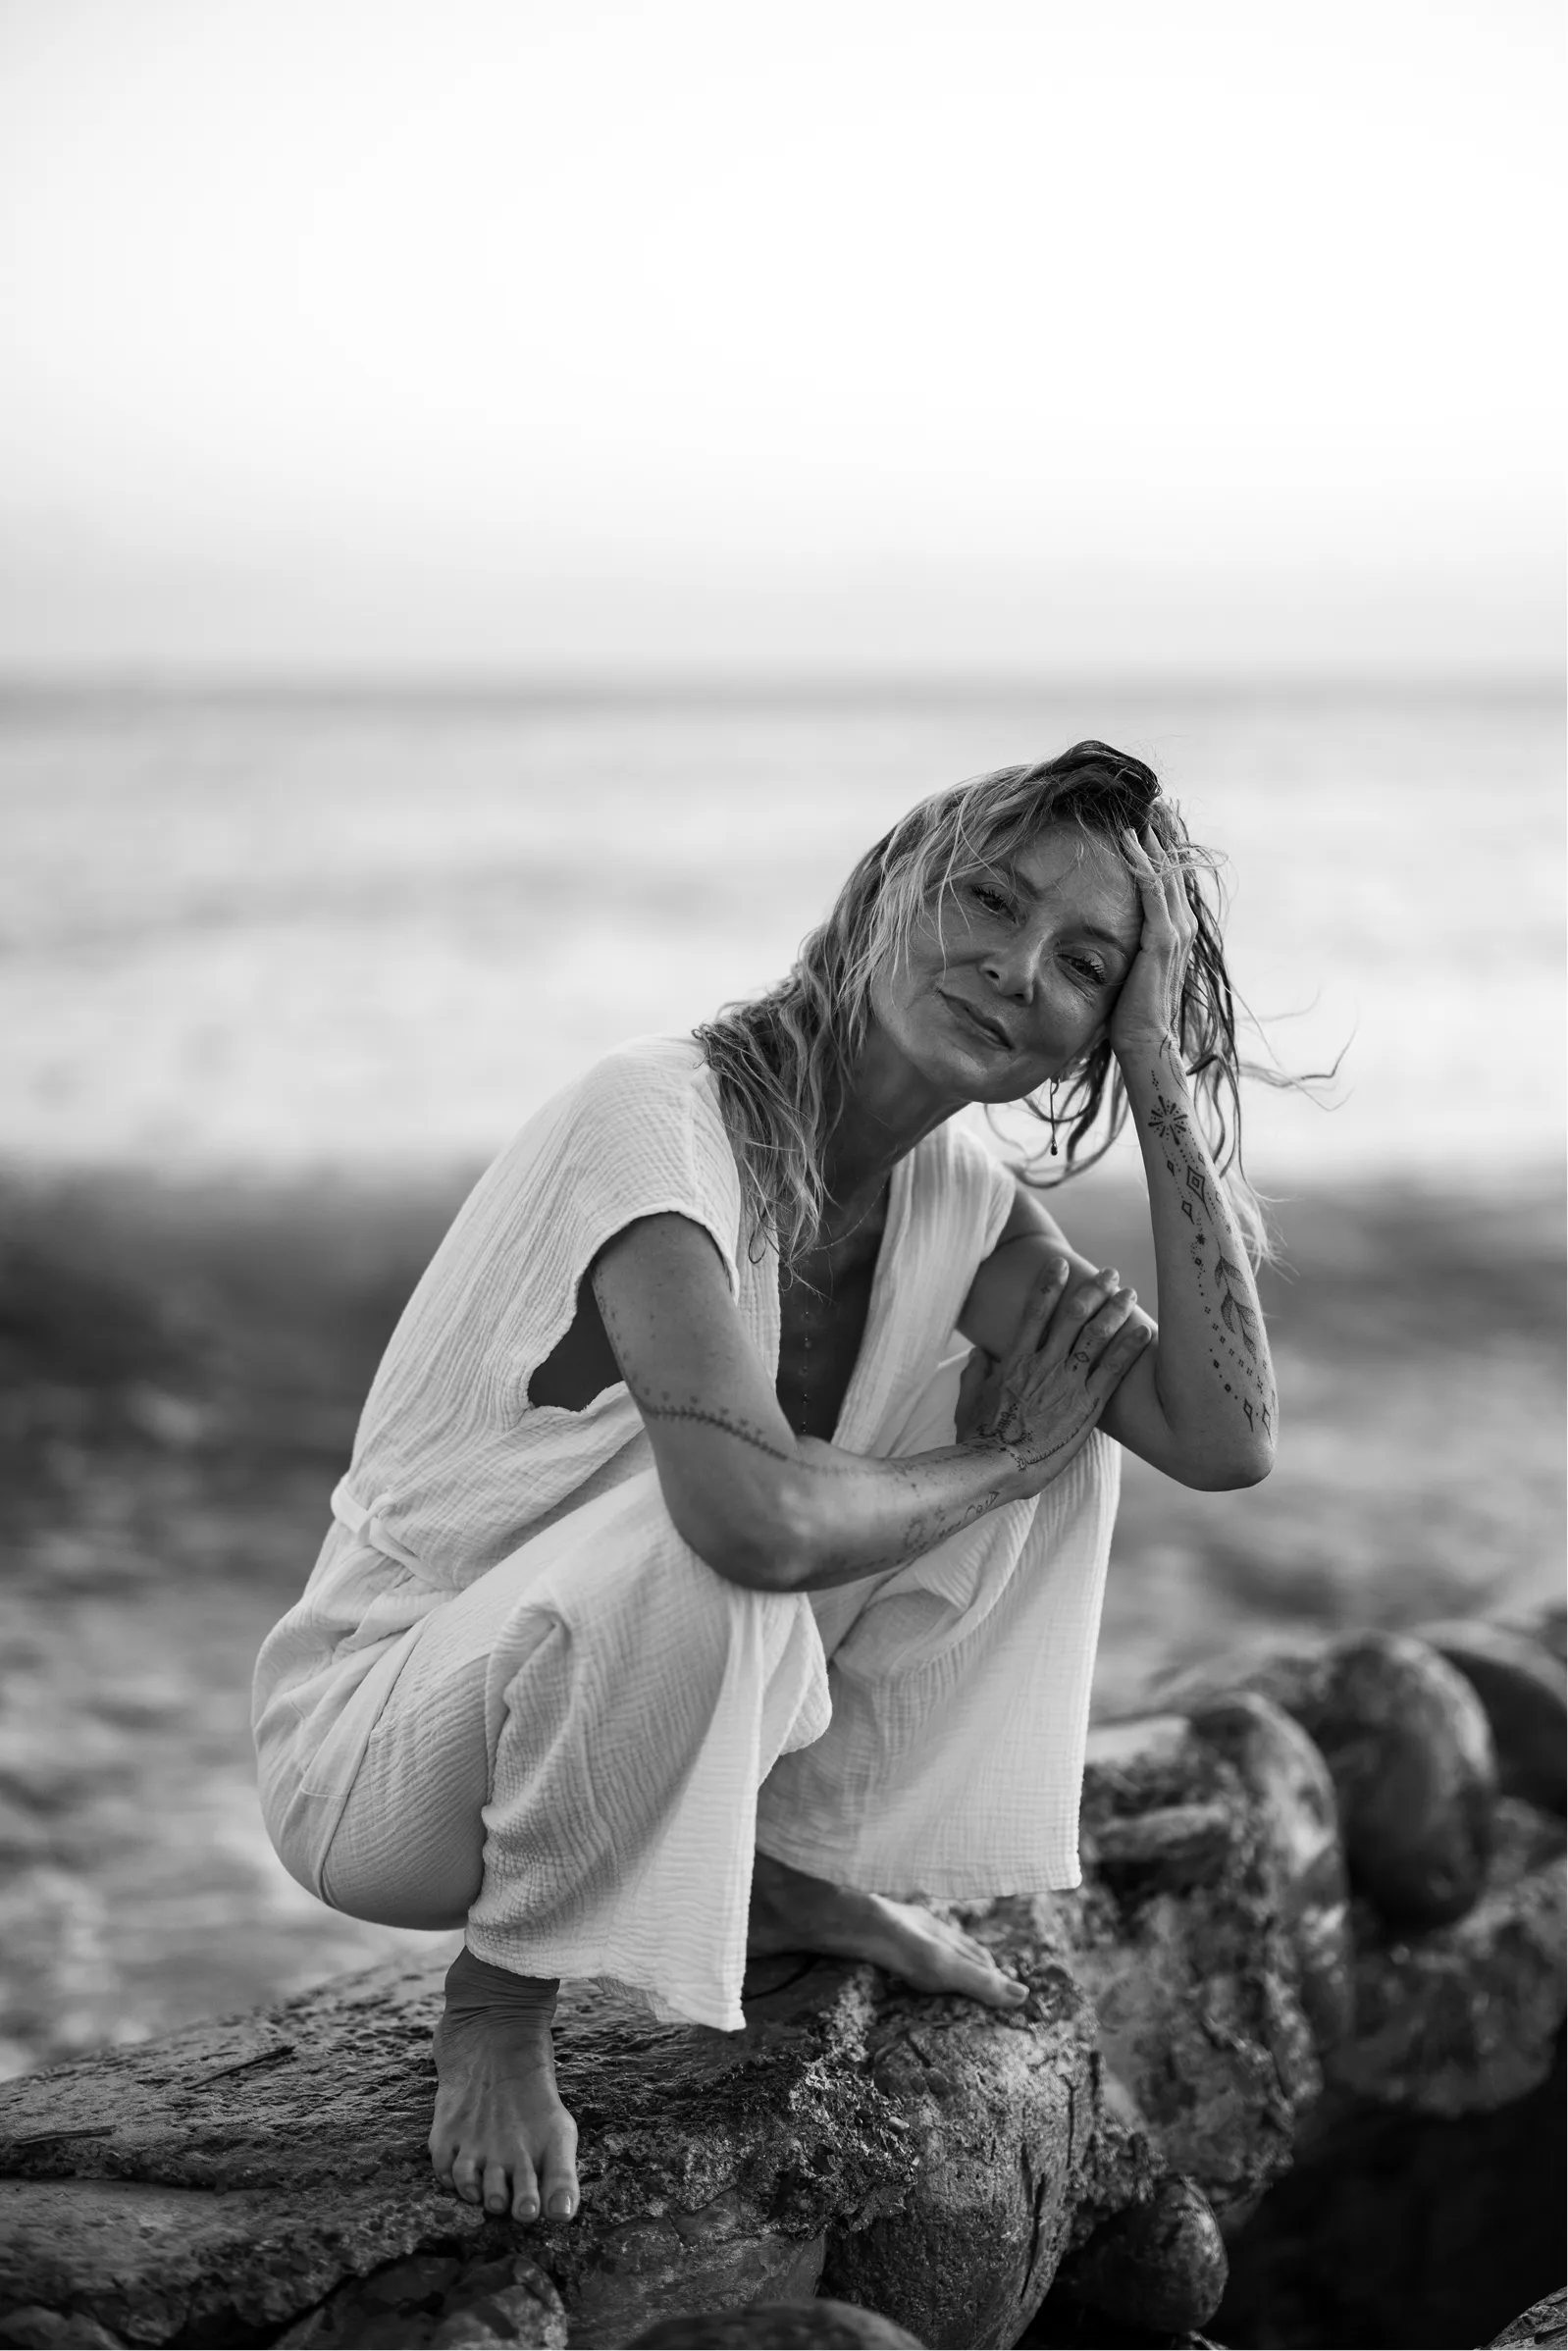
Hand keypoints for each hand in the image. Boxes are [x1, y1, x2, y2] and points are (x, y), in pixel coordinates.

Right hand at [955, 1255, 1150, 1494]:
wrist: (994, 1466)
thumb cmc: (977, 1438)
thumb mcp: (967, 1401)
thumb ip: (974, 1374)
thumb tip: (976, 1354)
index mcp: (1015, 1360)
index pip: (1035, 1311)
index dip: (1049, 1284)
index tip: (1060, 1263)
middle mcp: (1044, 1363)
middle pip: (1073, 1315)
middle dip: (1093, 1290)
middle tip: (1109, 1273)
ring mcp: (1067, 1383)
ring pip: (1097, 1336)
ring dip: (1115, 1311)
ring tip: (1131, 1295)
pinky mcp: (1087, 1406)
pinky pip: (1114, 1371)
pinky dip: (1131, 1348)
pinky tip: (1146, 1332)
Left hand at [1109, 828, 1197, 1061]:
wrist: (1145, 1042)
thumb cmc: (1131, 1015)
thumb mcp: (1130, 971)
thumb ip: (1128, 949)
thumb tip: (1105, 938)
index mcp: (1175, 933)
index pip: (1170, 882)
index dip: (1164, 851)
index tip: (1152, 822)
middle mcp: (1181, 927)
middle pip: (1175, 869)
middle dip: (1166, 835)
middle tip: (1158, 802)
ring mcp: (1175, 932)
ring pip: (1166, 873)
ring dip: (1156, 839)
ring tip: (1147, 809)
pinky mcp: (1162, 940)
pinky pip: (1152, 890)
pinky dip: (1143, 862)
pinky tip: (1131, 838)